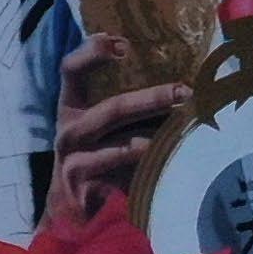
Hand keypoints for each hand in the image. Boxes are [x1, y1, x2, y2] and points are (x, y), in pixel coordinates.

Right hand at [43, 35, 187, 231]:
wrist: (68, 210)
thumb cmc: (94, 157)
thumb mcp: (100, 127)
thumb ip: (123, 106)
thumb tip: (177, 83)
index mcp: (70, 107)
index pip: (71, 69)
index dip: (91, 52)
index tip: (122, 43)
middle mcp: (69, 131)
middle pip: (112, 109)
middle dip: (151, 99)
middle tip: (185, 90)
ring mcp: (75, 161)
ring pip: (122, 145)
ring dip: (156, 137)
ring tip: (184, 129)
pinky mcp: (87, 187)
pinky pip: (123, 175)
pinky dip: (148, 167)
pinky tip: (167, 162)